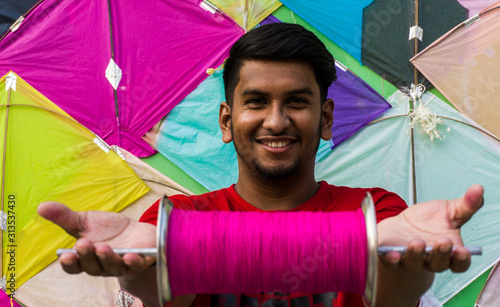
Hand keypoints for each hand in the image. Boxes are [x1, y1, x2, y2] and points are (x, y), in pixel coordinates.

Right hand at [37, 202, 155, 276]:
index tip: (65, 256)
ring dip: (107, 258)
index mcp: (85, 258)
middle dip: (87, 256)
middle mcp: (101, 266)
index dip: (69, 263)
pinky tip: (130, 255)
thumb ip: (65, 217)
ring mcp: (120, 265)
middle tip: (84, 243)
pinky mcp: (139, 261)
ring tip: (102, 247)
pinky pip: (135, 265)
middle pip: (92, 266)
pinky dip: (132, 262)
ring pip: (112, 266)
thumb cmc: (108, 230)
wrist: (137, 233)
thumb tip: (41, 206)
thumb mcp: (86, 221)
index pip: (74, 266)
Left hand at [377, 184, 483, 272]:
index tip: (463, 251)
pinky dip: (391, 259)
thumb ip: (465, 204)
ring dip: (416, 255)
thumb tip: (478, 188)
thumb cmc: (427, 221)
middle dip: (441, 254)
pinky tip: (391, 253)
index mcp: (448, 252)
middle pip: (438, 264)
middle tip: (442, 242)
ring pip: (414, 263)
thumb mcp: (448, 211)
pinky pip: (390, 262)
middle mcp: (430, 260)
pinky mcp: (391, 256)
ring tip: (417, 243)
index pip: (459, 263)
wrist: (401, 227)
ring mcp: (409, 260)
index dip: (461, 259)